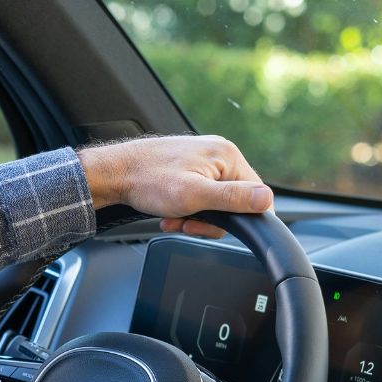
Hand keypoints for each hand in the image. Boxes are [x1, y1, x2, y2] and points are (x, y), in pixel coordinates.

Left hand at [76, 135, 273, 237]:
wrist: (114, 174)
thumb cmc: (148, 180)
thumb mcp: (195, 196)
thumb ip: (233, 199)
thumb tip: (267, 199)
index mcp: (227, 156)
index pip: (255, 194)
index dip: (240, 218)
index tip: (215, 227)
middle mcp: (219, 154)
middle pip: (233, 201)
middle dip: (209, 218)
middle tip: (186, 221)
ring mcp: (203, 161)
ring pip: (215, 202)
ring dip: (194, 216)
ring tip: (174, 216)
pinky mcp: (189, 169)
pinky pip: (200, 197)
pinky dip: (186, 210)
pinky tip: (170, 213)